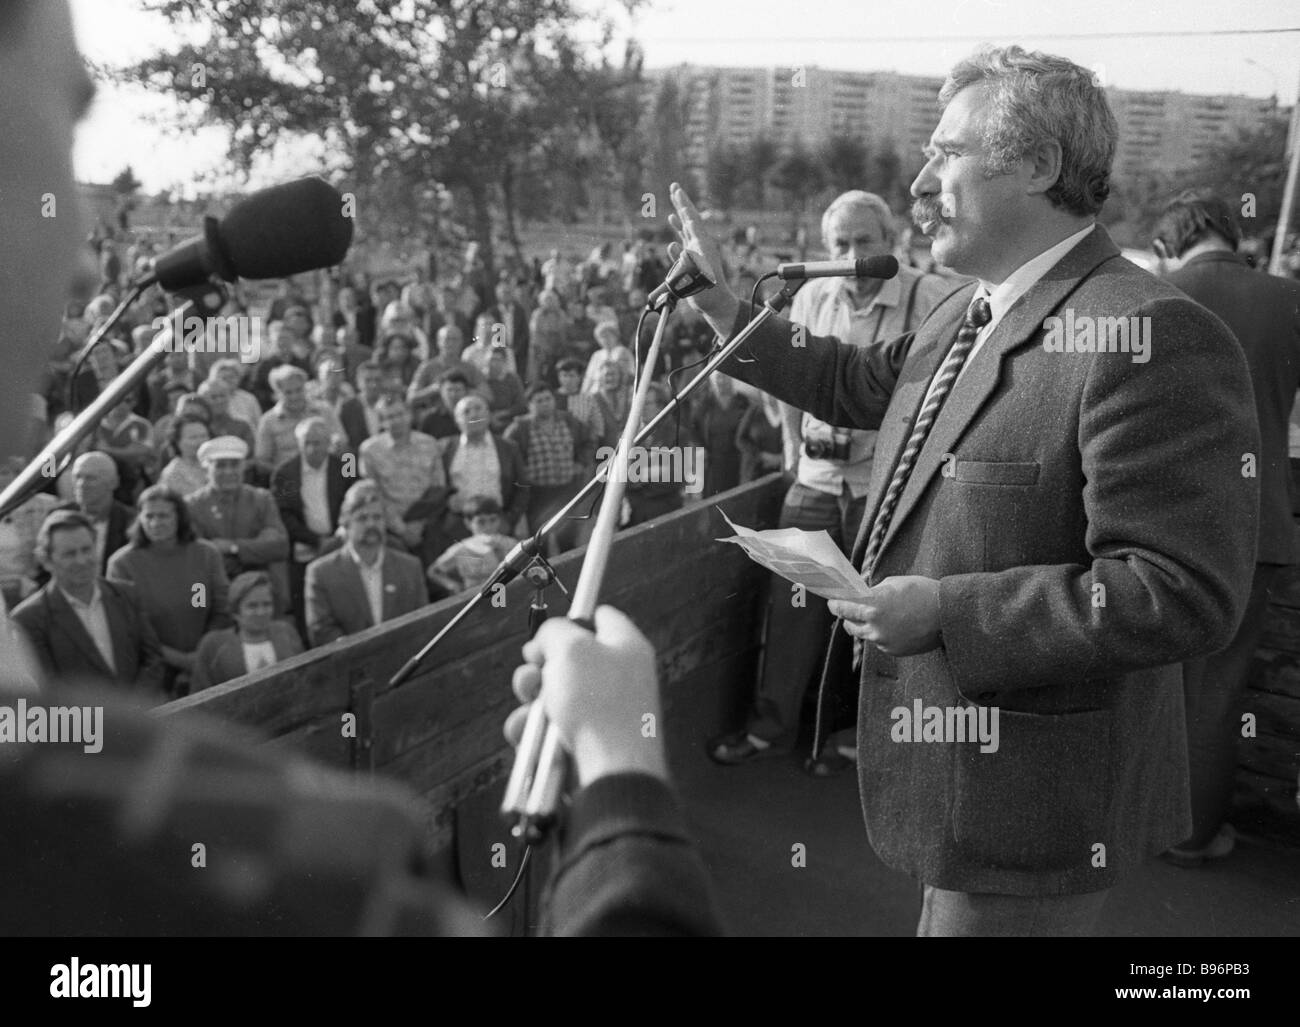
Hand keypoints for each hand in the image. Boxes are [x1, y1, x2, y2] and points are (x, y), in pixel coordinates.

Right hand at [505, 606, 667, 787]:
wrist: (614, 770)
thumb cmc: (602, 707)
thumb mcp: (572, 648)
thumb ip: (555, 631)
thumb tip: (546, 641)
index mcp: (627, 647)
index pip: (600, 618)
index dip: (570, 621)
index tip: (547, 634)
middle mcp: (619, 677)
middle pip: (570, 660)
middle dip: (541, 667)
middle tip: (532, 676)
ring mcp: (605, 711)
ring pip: (556, 696)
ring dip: (533, 700)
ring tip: (530, 708)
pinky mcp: (591, 740)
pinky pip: (553, 728)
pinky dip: (536, 729)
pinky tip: (527, 731)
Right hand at [667, 182, 739, 330]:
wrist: (713, 303)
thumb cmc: (706, 291)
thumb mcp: (697, 274)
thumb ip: (685, 260)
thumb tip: (674, 245)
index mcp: (702, 243)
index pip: (691, 218)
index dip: (683, 203)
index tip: (676, 189)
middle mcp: (701, 244)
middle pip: (689, 218)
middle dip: (681, 203)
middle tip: (674, 187)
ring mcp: (697, 251)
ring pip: (687, 229)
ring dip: (679, 217)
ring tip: (673, 205)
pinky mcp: (694, 260)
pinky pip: (684, 243)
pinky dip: (678, 234)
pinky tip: (672, 230)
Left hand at [828, 576, 942, 656]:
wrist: (949, 614)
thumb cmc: (923, 592)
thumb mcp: (895, 583)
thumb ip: (874, 590)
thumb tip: (862, 594)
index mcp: (873, 605)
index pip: (842, 606)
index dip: (834, 603)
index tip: (831, 601)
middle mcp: (874, 627)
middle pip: (848, 623)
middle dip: (846, 615)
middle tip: (846, 609)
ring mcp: (883, 641)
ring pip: (863, 634)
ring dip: (863, 626)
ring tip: (872, 617)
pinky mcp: (893, 651)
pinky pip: (879, 642)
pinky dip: (881, 634)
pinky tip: (892, 626)